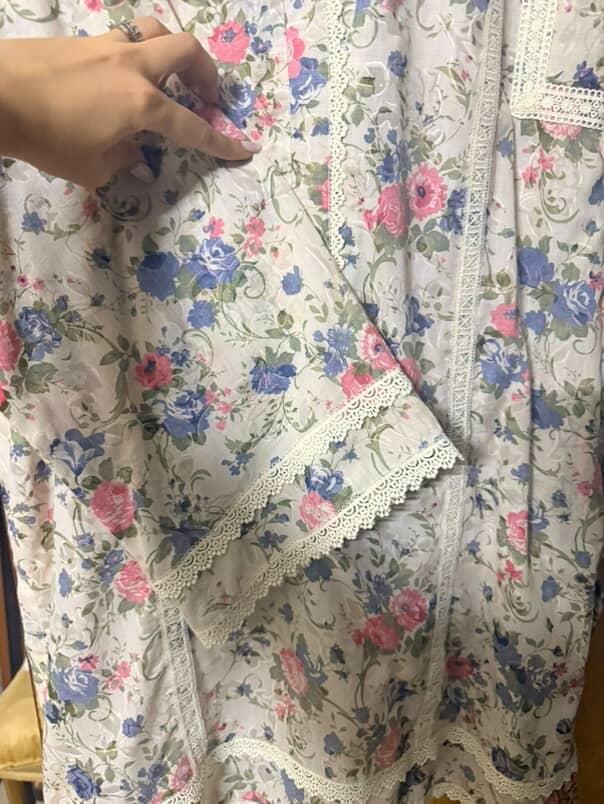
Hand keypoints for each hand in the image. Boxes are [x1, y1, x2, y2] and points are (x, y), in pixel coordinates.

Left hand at [0, 17, 260, 188]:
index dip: (220, 142)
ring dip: (171, 53)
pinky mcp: (85, 41)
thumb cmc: (47, 139)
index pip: (192, 126)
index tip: (242, 149)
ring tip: (168, 77)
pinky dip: (136, 58)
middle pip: (186, 50)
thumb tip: (137, 157)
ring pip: (155, 33)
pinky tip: (120, 82)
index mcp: (142, 104)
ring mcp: (108, 47)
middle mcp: (133, 67)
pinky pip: (124, 41)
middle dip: (206, 73)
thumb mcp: (92, 168)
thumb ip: (123, 162)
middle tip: (206, 96)